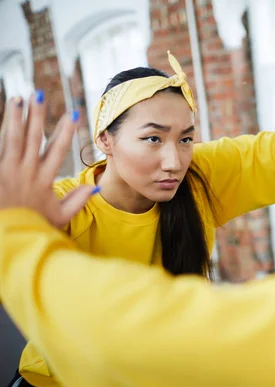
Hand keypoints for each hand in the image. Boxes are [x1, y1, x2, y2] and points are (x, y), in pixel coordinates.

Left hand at [0, 91, 97, 227]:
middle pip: (33, 138)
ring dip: (14, 117)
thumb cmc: (33, 226)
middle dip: (37, 115)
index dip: (67, 131)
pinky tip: (3, 119)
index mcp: (44, 180)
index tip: (74, 114)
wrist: (8, 233)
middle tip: (38, 94)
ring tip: (17, 99)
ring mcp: (7, 170)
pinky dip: (0, 131)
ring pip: (12, 138)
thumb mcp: (60, 217)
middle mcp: (26, 172)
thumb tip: (95, 187)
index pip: (58, 151)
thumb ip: (77, 201)